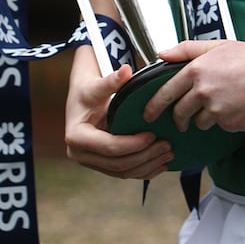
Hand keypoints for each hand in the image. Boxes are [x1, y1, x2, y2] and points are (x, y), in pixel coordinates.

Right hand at [65, 57, 174, 179]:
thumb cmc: (89, 91)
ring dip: (147, 166)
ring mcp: (90, 162)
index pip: (109, 147)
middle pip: (117, 163)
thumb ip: (112, 81)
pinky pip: (123, 173)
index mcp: (76, 136)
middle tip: (167, 146)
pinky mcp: (101, 165)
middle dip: (145, 157)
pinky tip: (160, 164)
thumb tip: (126, 71)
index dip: (133, 144)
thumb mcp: (97, 85)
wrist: (82, 100)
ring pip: (122, 172)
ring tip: (168, 154)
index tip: (152, 135)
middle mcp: (79, 154)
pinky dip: (143, 171)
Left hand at [143, 40, 244, 133]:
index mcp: (197, 70)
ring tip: (223, 103)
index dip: (154, 105)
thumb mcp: (218, 45)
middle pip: (180, 113)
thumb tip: (161, 54)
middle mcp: (203, 91)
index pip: (166, 93)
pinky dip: (225, 120)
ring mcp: (216, 110)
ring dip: (205, 118)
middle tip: (181, 121)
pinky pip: (220, 126)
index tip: (148, 114)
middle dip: (178, 119)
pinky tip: (238, 107)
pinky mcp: (230, 123)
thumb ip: (187, 49)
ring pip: (200, 122)